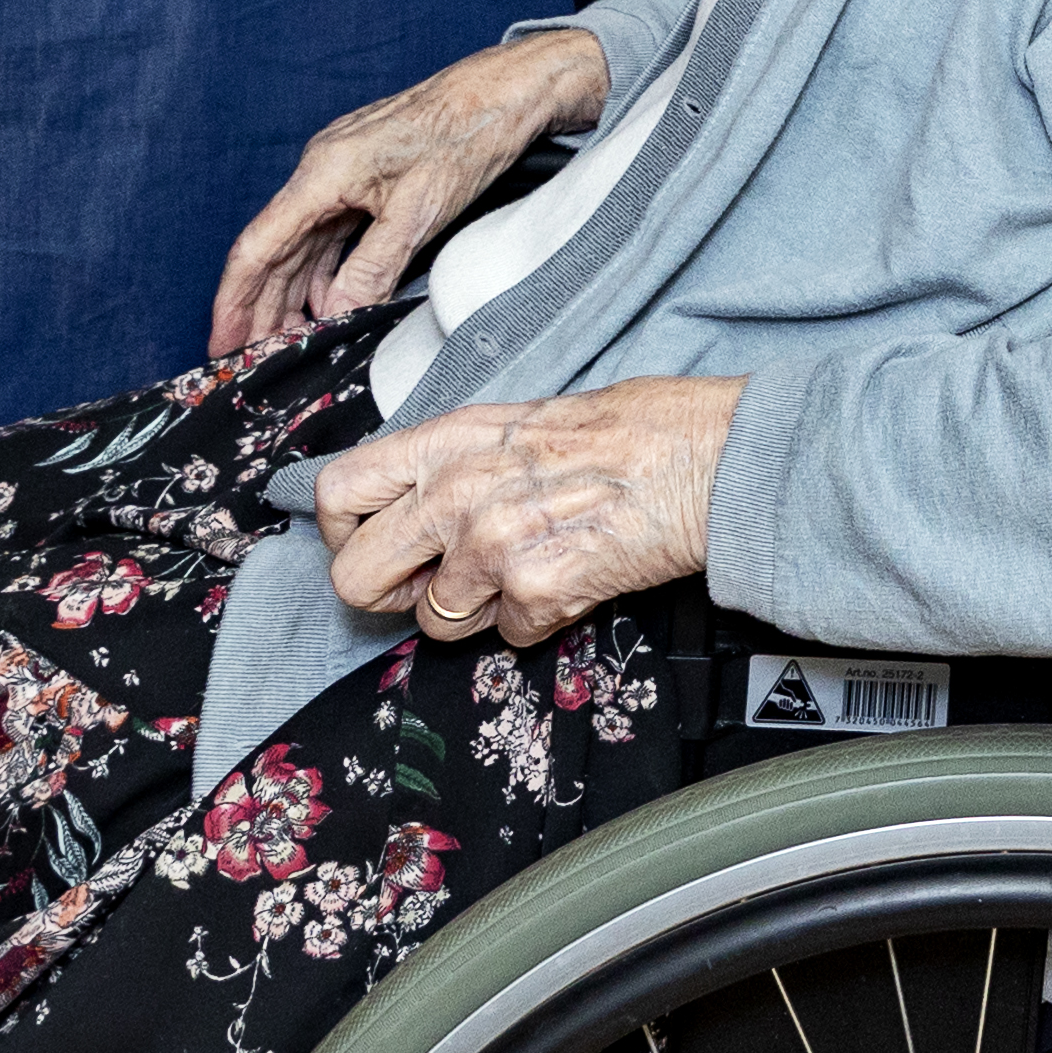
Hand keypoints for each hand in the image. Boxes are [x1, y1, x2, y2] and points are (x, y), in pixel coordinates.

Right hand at [208, 30, 613, 358]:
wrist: (505, 91)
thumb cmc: (467, 135)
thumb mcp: (420, 211)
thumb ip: (372, 267)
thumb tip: (335, 315)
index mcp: (322, 174)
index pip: (258, 248)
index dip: (234, 301)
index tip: (221, 345)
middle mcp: (321, 171)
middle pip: (275, 253)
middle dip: (259, 310)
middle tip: (249, 361)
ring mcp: (342, 173)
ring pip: (303, 247)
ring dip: (292, 297)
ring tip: (285, 344)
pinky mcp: (365, 178)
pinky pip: (331, 235)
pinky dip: (325, 274)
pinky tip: (328, 305)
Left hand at [315, 375, 740, 646]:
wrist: (713, 458)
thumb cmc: (640, 428)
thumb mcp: (529, 417)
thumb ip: (465, 458)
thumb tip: (423, 495)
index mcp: (451, 439)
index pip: (338, 490)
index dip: (341, 533)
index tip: (371, 545)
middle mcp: (456, 491)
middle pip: (355, 576)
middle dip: (388, 596)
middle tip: (429, 588)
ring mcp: (492, 546)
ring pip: (433, 622)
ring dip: (476, 611)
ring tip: (528, 572)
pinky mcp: (536, 593)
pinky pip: (508, 635)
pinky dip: (538, 620)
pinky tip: (574, 577)